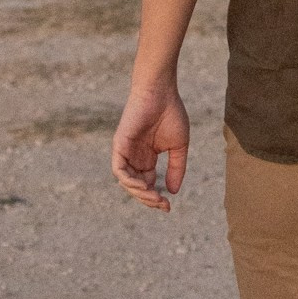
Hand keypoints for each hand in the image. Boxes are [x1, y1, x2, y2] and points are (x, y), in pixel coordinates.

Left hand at [113, 82, 190, 211]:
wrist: (161, 92)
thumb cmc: (171, 114)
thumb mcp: (179, 146)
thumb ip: (176, 168)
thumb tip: (174, 191)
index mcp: (147, 158)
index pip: (148, 185)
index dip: (156, 198)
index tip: (168, 206)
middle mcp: (134, 158)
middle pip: (136, 187)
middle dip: (148, 199)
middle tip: (162, 204)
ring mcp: (125, 152)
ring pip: (126, 182)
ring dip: (139, 193)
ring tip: (154, 197)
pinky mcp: (119, 145)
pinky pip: (119, 170)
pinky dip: (128, 181)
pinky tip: (144, 186)